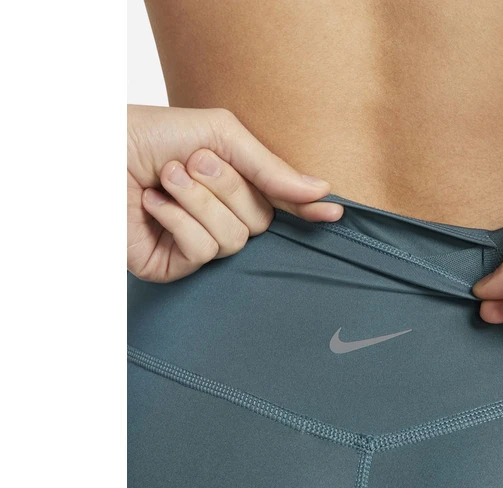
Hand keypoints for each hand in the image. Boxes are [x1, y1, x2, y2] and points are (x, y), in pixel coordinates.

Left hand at [127, 105, 343, 282]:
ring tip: (167, 179)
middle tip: (194, 162)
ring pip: (235, 239)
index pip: (278, 202)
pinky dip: (179, 221)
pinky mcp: (173, 265)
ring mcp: (197, 244)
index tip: (333, 212)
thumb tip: (320, 191)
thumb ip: (270, 166)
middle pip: (261, 221)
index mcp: (233, 185)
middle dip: (228, 187)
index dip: (306, 208)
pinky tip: (153, 204)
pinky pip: (203, 252)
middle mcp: (220, 216)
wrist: (96, 151)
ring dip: (199, 202)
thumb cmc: (150, 135)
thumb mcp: (221, 134)